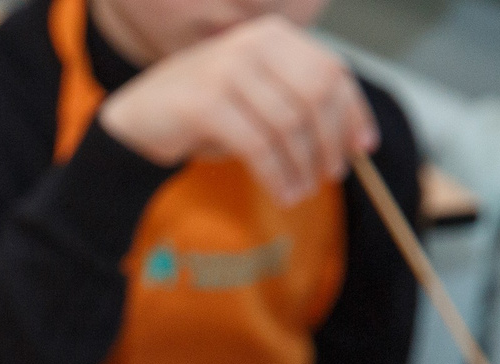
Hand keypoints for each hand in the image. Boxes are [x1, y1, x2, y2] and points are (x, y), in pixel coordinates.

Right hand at [96, 15, 375, 206]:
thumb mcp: (255, 93)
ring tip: (301, 191)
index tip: (363, 147)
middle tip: (331, 174)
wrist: (135, 118)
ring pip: (289, 125)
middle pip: (316, 96)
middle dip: (329, 142)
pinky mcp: (205, 103)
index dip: (353, 111)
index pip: (331, 70)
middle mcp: (253, 43)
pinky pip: (258, 146)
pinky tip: (280, 192)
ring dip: (301, 165)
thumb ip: (296, 99)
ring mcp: (227, 70)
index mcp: (272, 34)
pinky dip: (275, 174)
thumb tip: (351, 135)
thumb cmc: (201, 110)